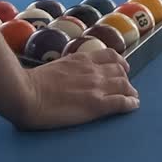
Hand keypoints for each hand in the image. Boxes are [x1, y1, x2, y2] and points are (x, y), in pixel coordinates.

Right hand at [16, 47, 138, 129]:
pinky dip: (131, 103)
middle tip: (126, 86)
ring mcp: (96, 87)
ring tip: (133, 96)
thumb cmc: (33, 82)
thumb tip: (71, 72)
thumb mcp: (55, 66)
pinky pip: (121, 102)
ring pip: (124, 85)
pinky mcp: (96, 105)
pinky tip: (134, 105)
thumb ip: (68, 67)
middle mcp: (92, 70)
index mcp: (81, 59)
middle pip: (120, 70)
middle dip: (125, 78)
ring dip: (130, 90)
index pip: (110, 56)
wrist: (27, 93)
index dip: (119, 63)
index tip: (121, 69)